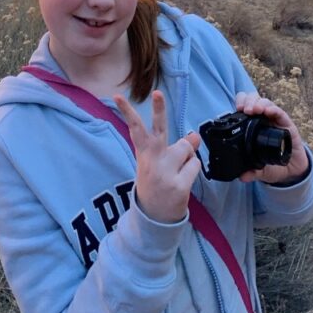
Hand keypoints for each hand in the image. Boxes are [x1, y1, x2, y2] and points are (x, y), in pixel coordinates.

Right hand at [113, 90, 200, 223]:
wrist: (154, 220)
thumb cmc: (156, 185)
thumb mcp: (159, 164)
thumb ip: (176, 147)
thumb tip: (195, 135)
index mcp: (144, 153)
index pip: (135, 128)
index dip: (127, 111)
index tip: (118, 96)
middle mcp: (152, 160)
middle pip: (159, 129)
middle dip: (158, 109)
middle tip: (157, 93)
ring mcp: (165, 173)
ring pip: (186, 148)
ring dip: (187, 157)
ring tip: (177, 172)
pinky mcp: (179, 185)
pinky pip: (195, 165)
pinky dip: (192, 171)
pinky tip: (182, 181)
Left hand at [234, 92, 309, 184]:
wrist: (292, 170)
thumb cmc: (274, 165)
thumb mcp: (261, 170)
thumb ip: (252, 172)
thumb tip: (242, 177)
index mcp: (253, 126)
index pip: (244, 106)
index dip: (239, 103)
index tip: (235, 110)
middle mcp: (263, 120)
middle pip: (253, 100)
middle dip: (247, 101)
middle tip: (244, 110)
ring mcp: (275, 120)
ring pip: (265, 102)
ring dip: (259, 103)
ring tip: (254, 110)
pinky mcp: (286, 124)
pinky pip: (279, 112)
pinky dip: (273, 109)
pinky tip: (269, 111)